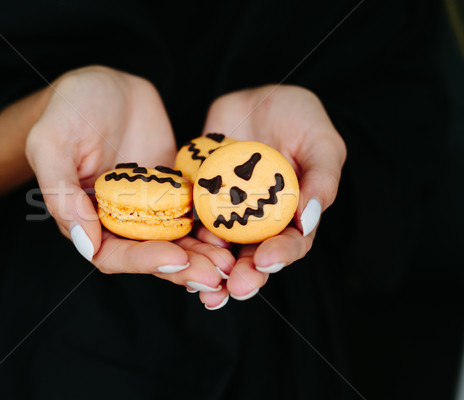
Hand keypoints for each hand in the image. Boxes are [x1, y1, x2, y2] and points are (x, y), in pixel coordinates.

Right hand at [26, 66, 231, 290]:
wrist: (104, 85)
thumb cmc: (68, 108)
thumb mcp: (51, 141)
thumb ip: (60, 191)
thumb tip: (84, 242)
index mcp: (85, 218)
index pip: (112, 254)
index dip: (143, 261)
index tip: (176, 258)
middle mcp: (118, 219)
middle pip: (150, 255)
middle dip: (183, 267)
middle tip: (216, 276)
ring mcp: (148, 205)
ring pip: (176, 240)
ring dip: (202, 255)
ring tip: (230, 263)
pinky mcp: (172, 190)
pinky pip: (193, 212)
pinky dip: (211, 226)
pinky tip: (234, 232)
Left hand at [196, 85, 346, 308]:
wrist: (259, 97)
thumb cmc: (300, 118)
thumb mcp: (322, 143)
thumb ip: (321, 181)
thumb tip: (307, 221)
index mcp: (292, 216)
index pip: (289, 244)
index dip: (279, 255)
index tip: (265, 260)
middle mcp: (258, 221)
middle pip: (251, 257)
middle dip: (244, 276)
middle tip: (235, 288)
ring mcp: (227, 211)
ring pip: (217, 248)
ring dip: (210, 269)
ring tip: (201, 285)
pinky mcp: (200, 197)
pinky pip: (188, 221)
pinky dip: (182, 239)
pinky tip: (174, 252)